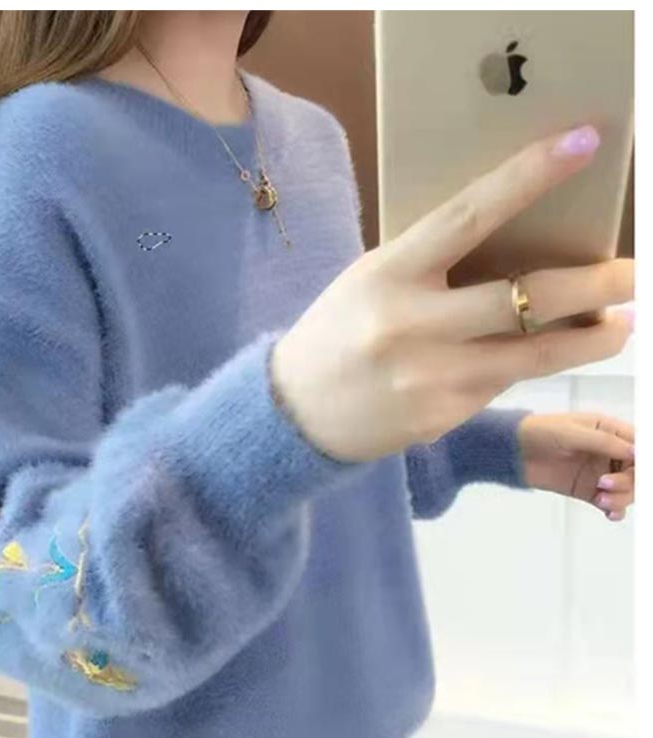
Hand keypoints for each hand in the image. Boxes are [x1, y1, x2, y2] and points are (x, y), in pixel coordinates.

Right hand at [271, 125, 633, 461]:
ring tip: (621, 325)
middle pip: (525, 297)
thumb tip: (511, 245)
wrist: (295, 413)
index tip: (583, 143)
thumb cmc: (336, 332)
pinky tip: (546, 356)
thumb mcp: (371, 280)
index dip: (529, 176)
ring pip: (534, 354)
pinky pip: (504, 384)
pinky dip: (533, 366)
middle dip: (595, 283)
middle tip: (633, 271)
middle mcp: (412, 324)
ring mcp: (431, 376)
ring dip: (592, 339)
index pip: (468, 215)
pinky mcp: (443, 416)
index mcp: (388, 273)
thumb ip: (431, 264)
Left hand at [518, 413, 634, 520]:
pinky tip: (609, 513)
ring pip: (628, 489)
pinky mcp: (587, 490)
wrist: (511, 451)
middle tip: (606, 484)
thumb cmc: (537, 432)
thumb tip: (636, 452)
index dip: (642, 460)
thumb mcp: (571, 433)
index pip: (639, 445)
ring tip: (600, 499)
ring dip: (622, 497)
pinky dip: (616, 510)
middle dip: (630, 481)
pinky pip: (611, 503)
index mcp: (608, 430)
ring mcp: (599, 472)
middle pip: (637, 471)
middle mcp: (608, 452)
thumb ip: (604, 442)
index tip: (639, 470)